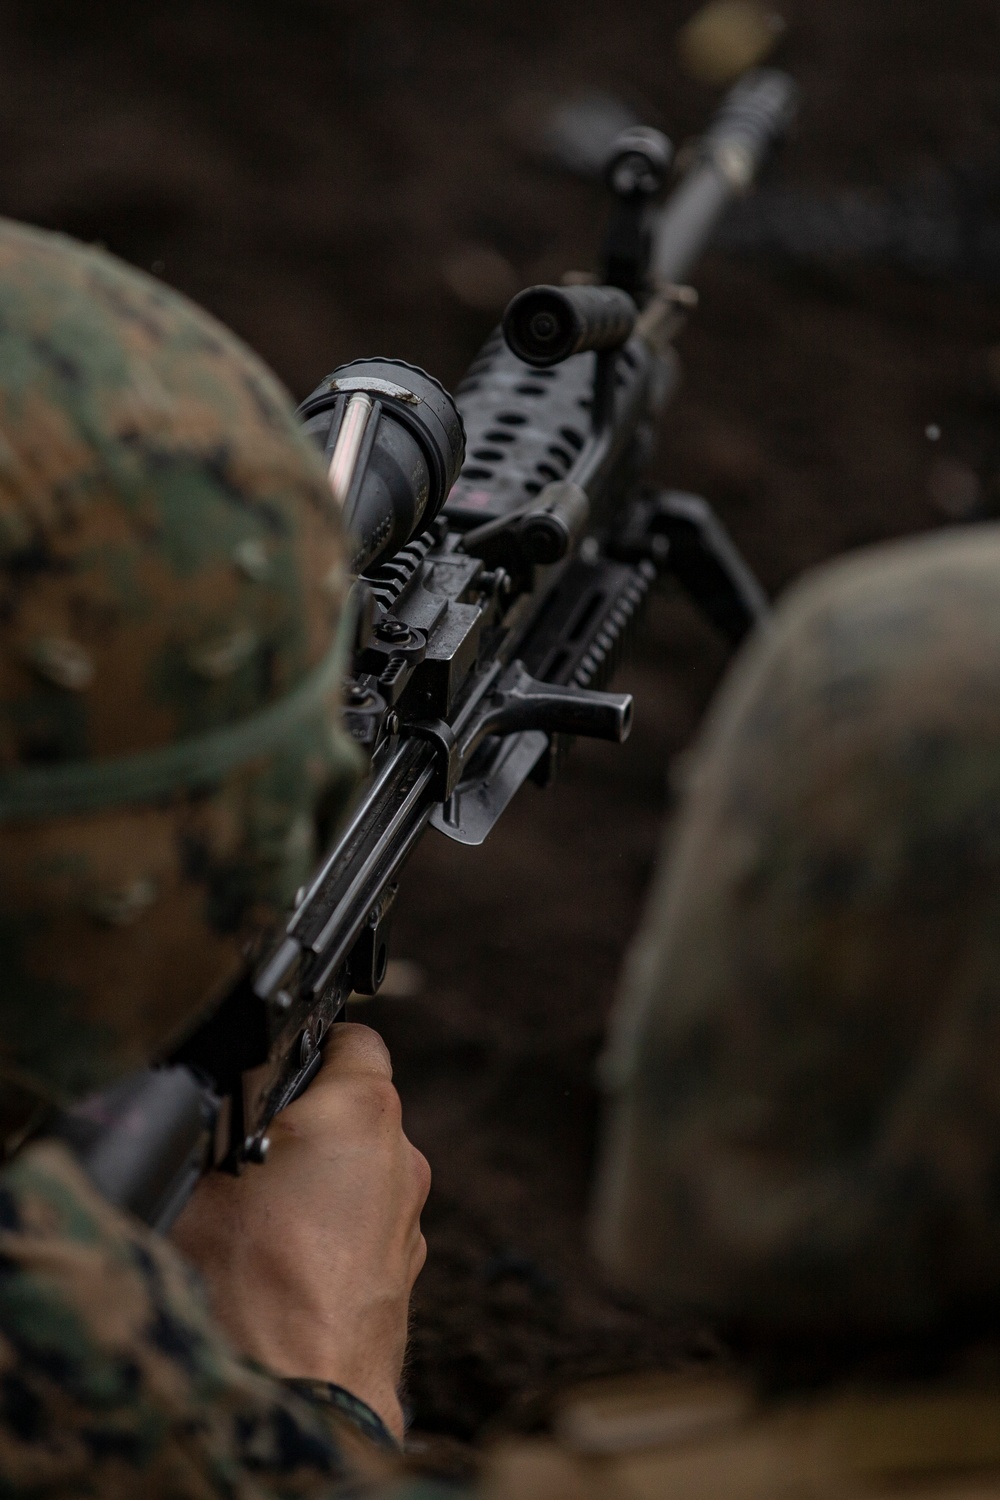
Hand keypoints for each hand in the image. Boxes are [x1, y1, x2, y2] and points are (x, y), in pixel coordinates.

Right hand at [171, 1023, 429, 1439]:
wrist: (298, 1400)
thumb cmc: (244, 1285)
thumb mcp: (198, 1176)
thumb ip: (214, 1121)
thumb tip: (204, 1102)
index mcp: (362, 1111)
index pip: (355, 1038)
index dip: (311, 1044)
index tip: (275, 1066)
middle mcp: (401, 1157)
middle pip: (358, 1108)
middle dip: (309, 1119)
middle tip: (248, 1150)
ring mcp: (410, 1219)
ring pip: (364, 1171)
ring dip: (322, 1179)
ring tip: (259, 1218)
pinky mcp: (405, 1272)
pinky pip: (368, 1225)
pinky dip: (335, 1230)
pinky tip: (284, 1263)